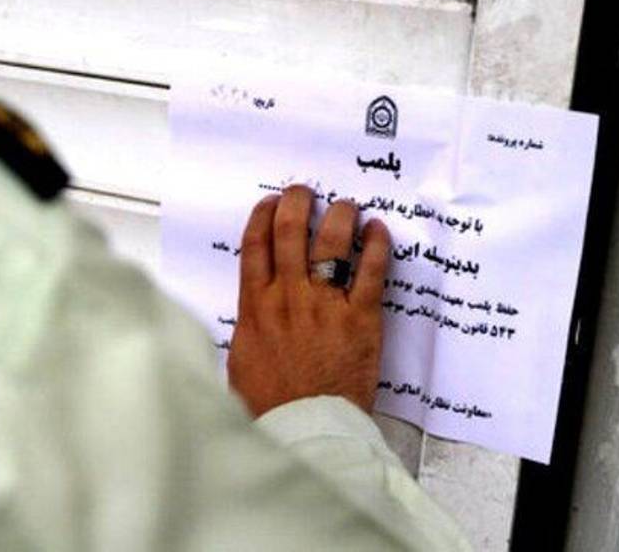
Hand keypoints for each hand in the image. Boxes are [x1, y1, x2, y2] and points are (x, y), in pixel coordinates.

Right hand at [228, 185, 390, 416]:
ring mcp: (325, 303)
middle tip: (305, 191)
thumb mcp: (241, 358)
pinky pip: (370, 269)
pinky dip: (376, 244)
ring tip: (345, 205)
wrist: (306, 426)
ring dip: (338, 214)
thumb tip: (253, 310)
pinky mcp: (360, 317)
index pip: (255, 243)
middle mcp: (289, 296)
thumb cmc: (273, 401)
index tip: (271, 203)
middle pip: (289, 230)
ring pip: (331, 241)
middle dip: (297, 200)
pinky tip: (377, 230)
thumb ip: (248, 325)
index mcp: (256, 305)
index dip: (263, 214)